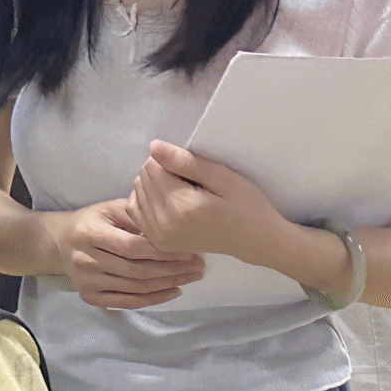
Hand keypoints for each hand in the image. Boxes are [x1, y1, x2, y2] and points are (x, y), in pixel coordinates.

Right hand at [50, 197, 204, 309]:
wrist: (60, 242)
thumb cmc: (93, 221)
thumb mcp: (111, 208)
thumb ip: (138, 214)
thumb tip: (172, 224)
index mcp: (90, 234)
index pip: (133, 247)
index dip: (163, 251)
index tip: (190, 250)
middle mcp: (84, 260)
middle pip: (137, 270)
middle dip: (172, 270)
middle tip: (199, 266)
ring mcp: (86, 281)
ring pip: (135, 287)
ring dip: (168, 284)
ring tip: (191, 277)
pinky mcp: (89, 296)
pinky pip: (127, 302)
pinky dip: (153, 299)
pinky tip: (173, 291)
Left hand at [131, 140, 287, 266]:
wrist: (255, 241)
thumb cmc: (246, 206)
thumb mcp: (223, 177)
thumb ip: (185, 162)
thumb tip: (153, 147)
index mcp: (180, 207)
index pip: (151, 168)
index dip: (168, 160)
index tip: (189, 167)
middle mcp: (163, 225)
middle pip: (142, 180)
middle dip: (159, 172)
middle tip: (188, 179)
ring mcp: (158, 237)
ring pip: (136, 195)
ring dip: (152, 186)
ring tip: (180, 190)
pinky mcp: (158, 243)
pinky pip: (135, 213)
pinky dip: (146, 201)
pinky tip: (166, 200)